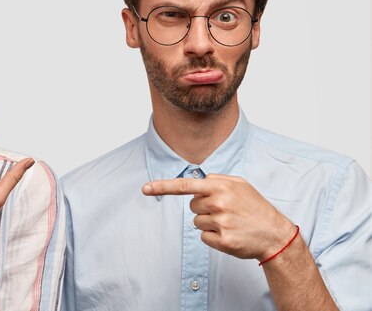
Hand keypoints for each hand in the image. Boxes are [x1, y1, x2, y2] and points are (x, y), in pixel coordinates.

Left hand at [142, 174, 294, 260]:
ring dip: (209, 223)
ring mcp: (221, 222)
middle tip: (225, 211)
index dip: (163, 187)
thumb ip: (218, 179)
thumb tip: (199, 180)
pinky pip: (204, 237)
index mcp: (221, 186)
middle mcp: (219, 202)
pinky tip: (229, 234)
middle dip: (204, 208)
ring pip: (196, 222)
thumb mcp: (241, 185)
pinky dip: (213, 237)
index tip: (145, 189)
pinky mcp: (222, 240)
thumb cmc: (255, 208)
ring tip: (230, 223)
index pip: (185, 185)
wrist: (275, 234)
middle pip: (192, 206)